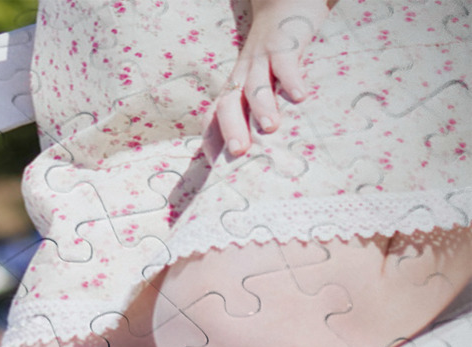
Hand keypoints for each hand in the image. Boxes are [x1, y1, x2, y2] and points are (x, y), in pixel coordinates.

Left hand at [216, 0, 330, 155]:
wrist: (285, 2)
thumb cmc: (276, 50)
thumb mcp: (263, 76)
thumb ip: (262, 104)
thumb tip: (266, 145)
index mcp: (236, 85)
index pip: (214, 114)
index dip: (211, 137)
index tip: (215, 164)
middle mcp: (244, 75)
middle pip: (228, 103)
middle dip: (230, 129)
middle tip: (238, 153)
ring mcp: (262, 59)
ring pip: (254, 84)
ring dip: (261, 107)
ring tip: (271, 129)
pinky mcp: (284, 44)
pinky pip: (285, 62)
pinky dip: (291, 79)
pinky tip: (301, 97)